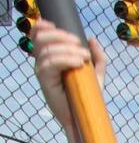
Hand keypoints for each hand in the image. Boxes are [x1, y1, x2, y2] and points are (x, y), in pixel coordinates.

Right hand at [33, 21, 105, 135]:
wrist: (85, 117)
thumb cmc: (88, 96)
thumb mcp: (96, 74)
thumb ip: (97, 57)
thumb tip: (92, 39)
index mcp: (51, 57)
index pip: (38, 35)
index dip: (43, 27)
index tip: (56, 25)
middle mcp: (43, 62)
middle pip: (41, 39)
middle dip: (61, 36)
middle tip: (79, 44)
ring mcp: (42, 71)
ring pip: (47, 50)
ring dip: (68, 49)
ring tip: (84, 57)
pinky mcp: (44, 81)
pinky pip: (49, 63)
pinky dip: (65, 59)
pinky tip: (78, 63)